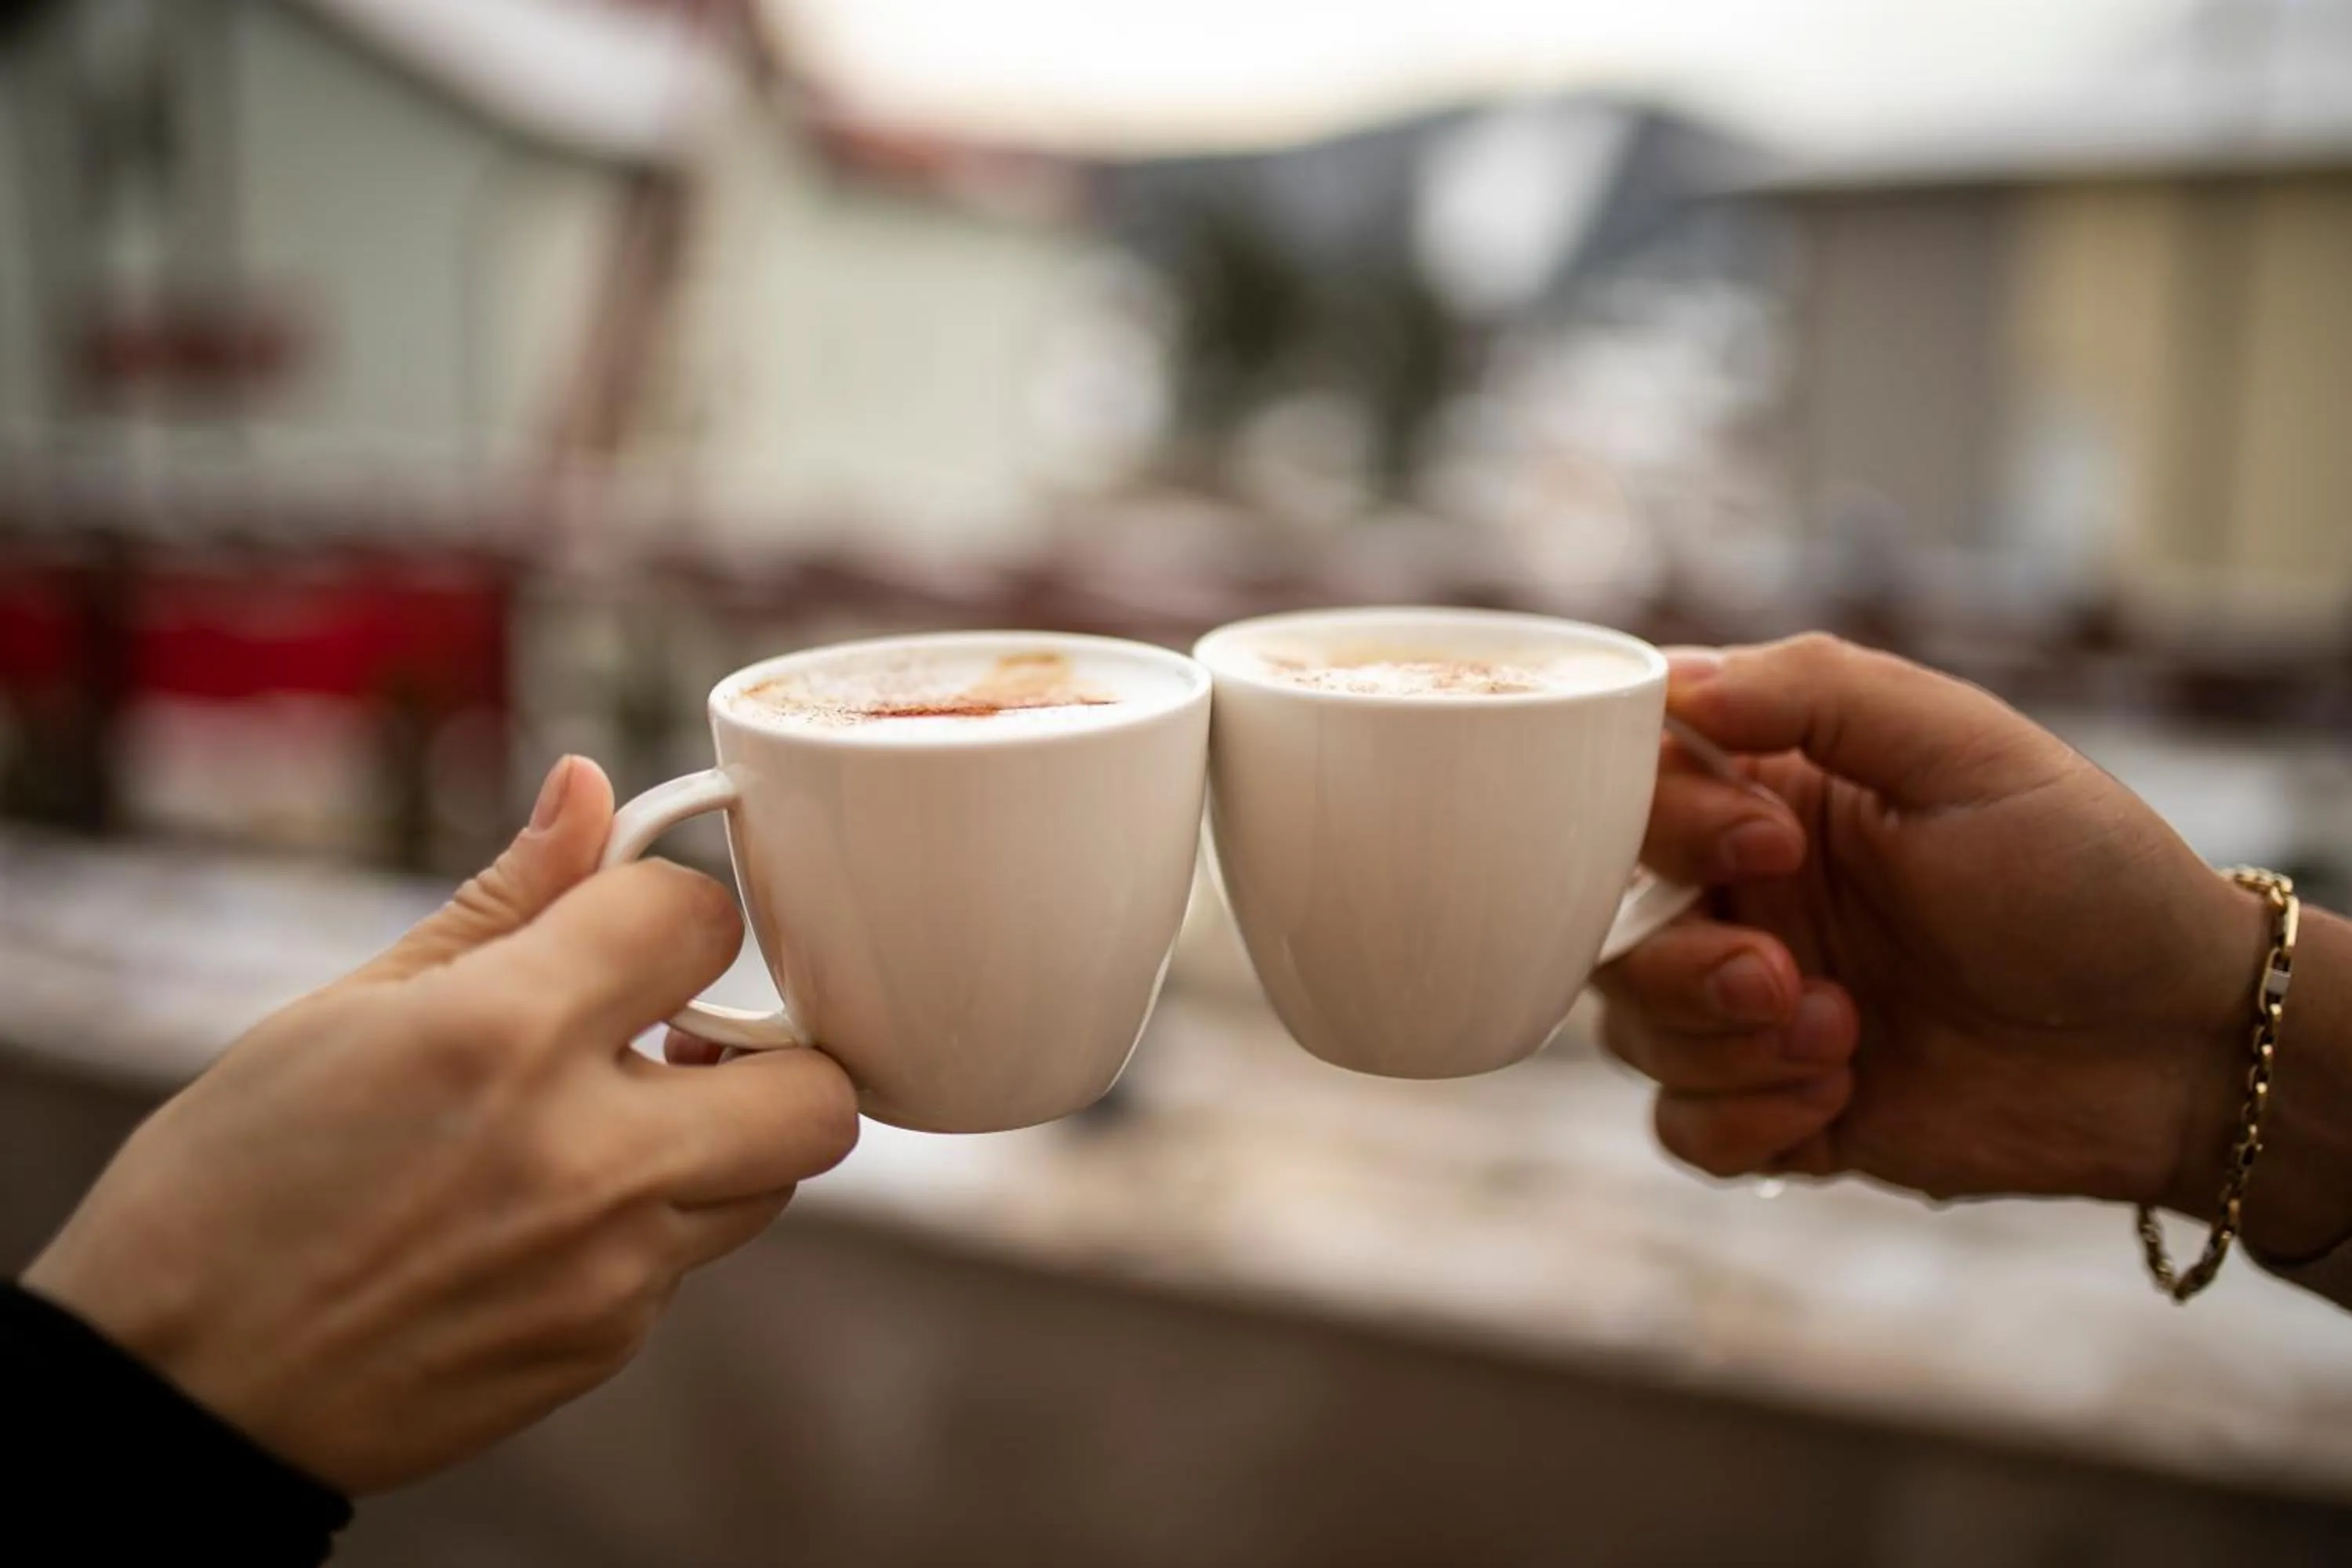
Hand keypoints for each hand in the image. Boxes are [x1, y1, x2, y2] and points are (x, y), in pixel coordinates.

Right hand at [21, 758, 858, 1492]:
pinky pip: (686, 1259)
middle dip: (775, 1044)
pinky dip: (648, 1222)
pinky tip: (549, 1211)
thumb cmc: (231, 1186)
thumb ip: (504, 903)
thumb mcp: (345, 1011)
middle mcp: (585, 1156)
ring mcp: (608, 1268)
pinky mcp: (602, 1346)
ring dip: (724, 1135)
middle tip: (688, 1036)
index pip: (697, 918)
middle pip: (815, 1087)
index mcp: (505, 1036)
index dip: (670, 906)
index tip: (627, 928)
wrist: (169, 1393)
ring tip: (617, 1118)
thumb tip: (587, 790)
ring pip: (772, 1179)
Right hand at [1597, 634, 2348, 1254]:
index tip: (1770, 848)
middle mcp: (1743, 896)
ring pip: (1629, 1028)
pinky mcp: (1774, 1105)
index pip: (1628, 787)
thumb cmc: (2089, 878)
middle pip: (1601, 923)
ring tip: (1846, 1039)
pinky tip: (1839, 1102)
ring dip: (1725, 1046)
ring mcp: (1751, 1005)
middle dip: (1681, 962)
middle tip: (1783, 976)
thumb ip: (1821, 691)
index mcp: (1769, 793)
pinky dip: (1741, 1123)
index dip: (1663, 825)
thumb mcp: (1971, 749)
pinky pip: (1678, 1125)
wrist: (2175, 1051)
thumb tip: (1675, 681)